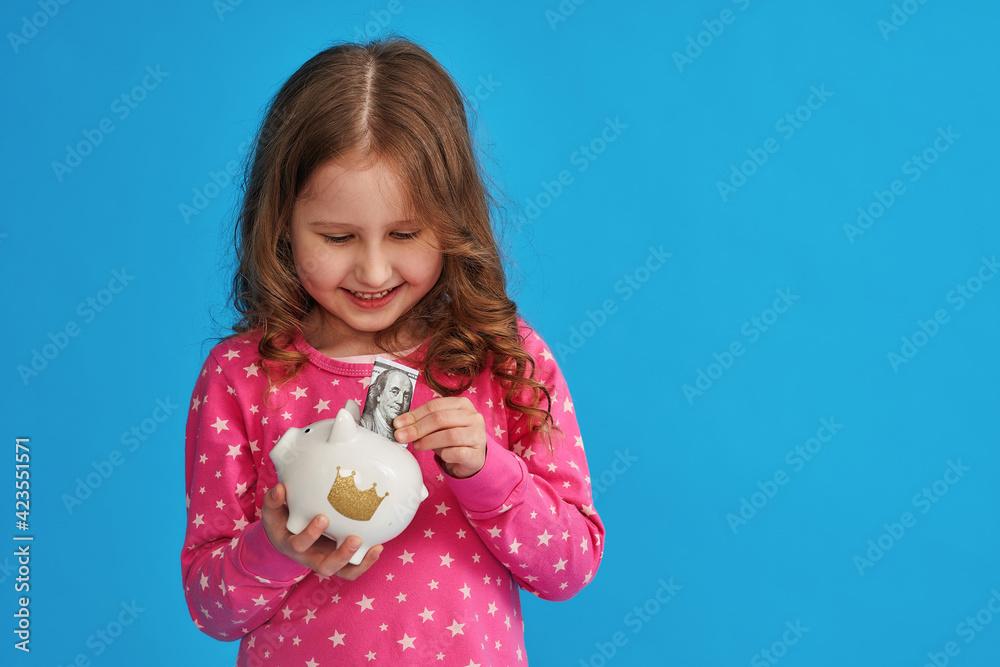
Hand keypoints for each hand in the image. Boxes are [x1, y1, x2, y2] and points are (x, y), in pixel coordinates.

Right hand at [261, 483, 381, 579]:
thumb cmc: (282, 521)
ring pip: (343, 571)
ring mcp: (326, 559)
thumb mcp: (273, 512)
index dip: (311, 534)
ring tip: (375, 548)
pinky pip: (353, 568)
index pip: (299, 544)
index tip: (323, 518)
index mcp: (292, 545)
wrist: (286, 536)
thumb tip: (280, 488)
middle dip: (341, 555)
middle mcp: (310, 557)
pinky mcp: (339, 559)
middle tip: (355, 539)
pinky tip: (378, 547)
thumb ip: (274, 501)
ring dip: (359, 562)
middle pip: (325, 566)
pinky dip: (366, 562)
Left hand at [394, 397, 486, 478]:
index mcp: (462, 404)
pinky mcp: (476, 453)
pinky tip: (440, 456)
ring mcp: (477, 435)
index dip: (414, 415)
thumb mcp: (440, 426)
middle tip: (401, 436)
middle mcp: (473, 417)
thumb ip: (423, 422)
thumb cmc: (453, 439)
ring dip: (428, 441)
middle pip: (441, 419)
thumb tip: (400, 425)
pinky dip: (444, 454)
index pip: (435, 405)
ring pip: (450, 435)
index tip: (398, 423)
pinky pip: (457, 453)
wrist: (472, 457)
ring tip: (416, 446)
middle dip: (417, 428)